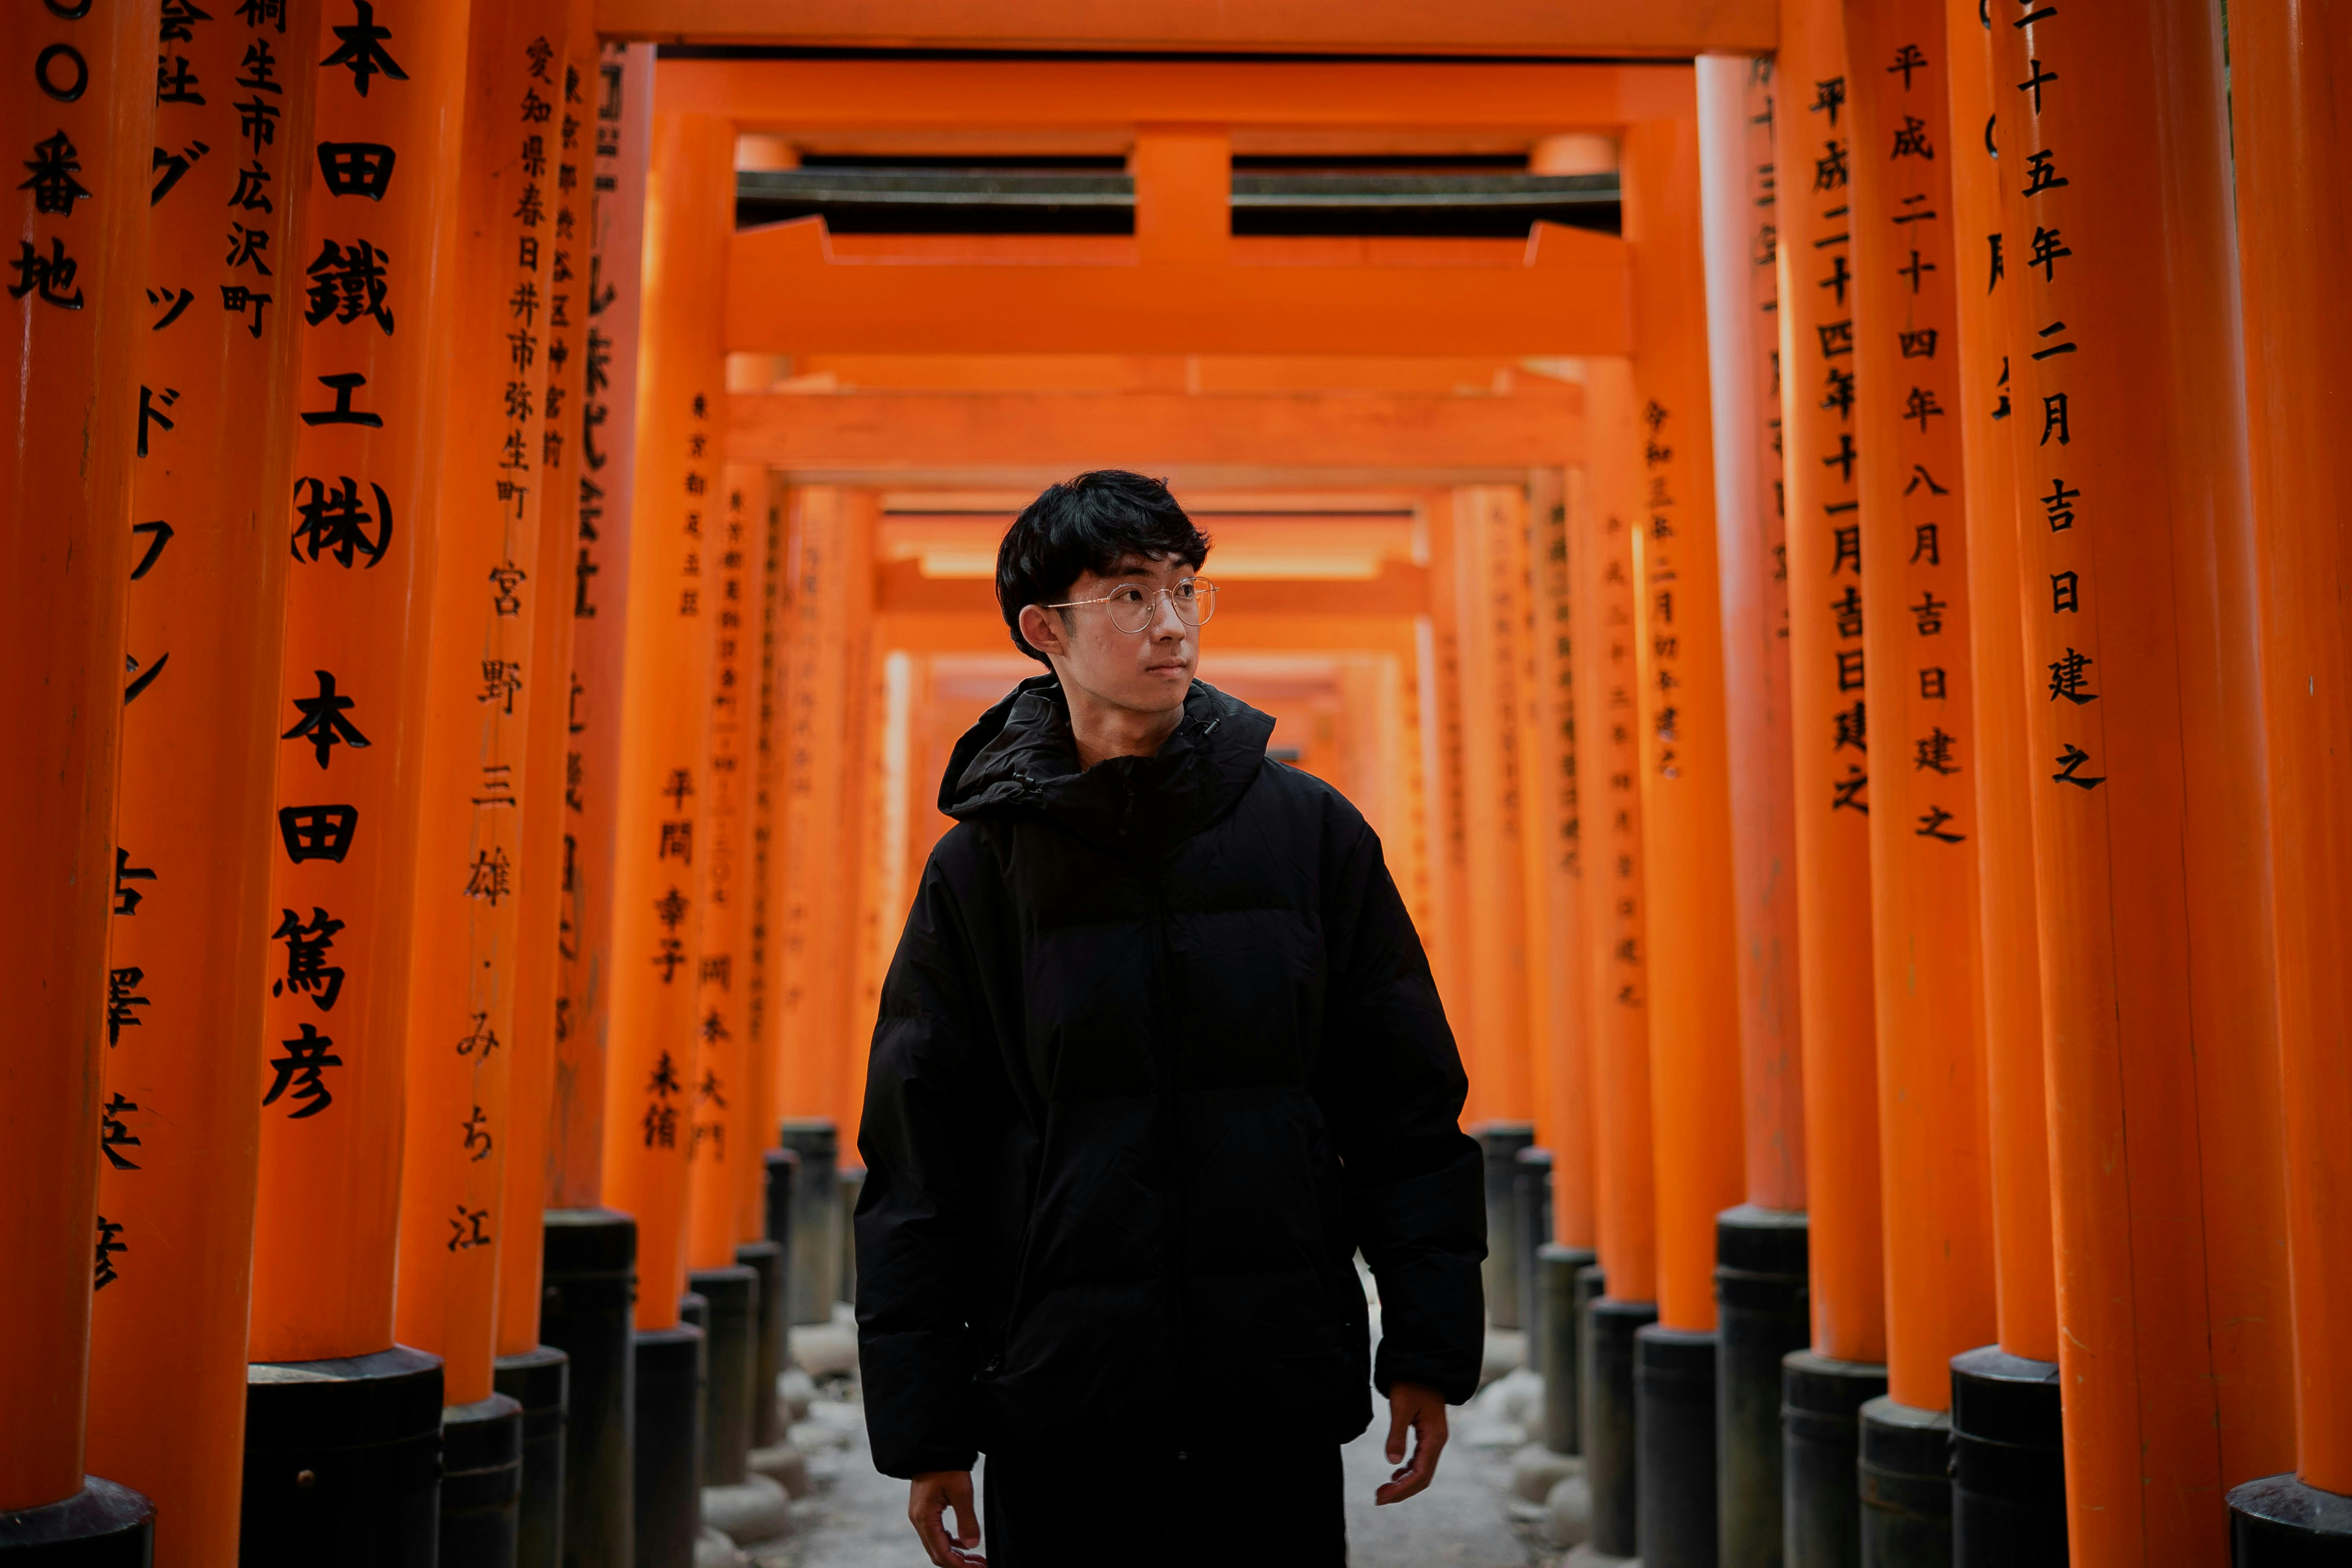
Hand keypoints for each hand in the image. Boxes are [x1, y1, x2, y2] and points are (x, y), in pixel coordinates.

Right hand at [908, 1470, 985, 1566]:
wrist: (934, 1447)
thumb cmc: (947, 1466)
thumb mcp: (962, 1491)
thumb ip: (967, 1520)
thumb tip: (973, 1545)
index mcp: (925, 1517)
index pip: (941, 1552)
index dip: (959, 1565)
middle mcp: (918, 1520)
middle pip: (937, 1553)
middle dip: (959, 1563)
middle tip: (981, 1566)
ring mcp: (920, 1516)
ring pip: (936, 1545)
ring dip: (956, 1554)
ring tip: (976, 1559)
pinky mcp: (924, 1511)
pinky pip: (936, 1534)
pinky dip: (950, 1543)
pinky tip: (965, 1544)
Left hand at [1375, 1382, 1448, 1504]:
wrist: (1423, 1365)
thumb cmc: (1411, 1382)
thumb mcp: (1401, 1406)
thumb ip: (1397, 1434)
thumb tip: (1392, 1463)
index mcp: (1434, 1438)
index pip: (1420, 1474)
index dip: (1402, 1489)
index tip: (1382, 1497)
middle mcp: (1437, 1442)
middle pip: (1422, 1477)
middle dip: (1401, 1491)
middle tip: (1378, 1498)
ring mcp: (1433, 1439)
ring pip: (1421, 1471)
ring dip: (1403, 1483)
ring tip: (1382, 1491)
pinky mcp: (1427, 1435)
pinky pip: (1419, 1460)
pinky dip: (1406, 1471)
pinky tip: (1394, 1475)